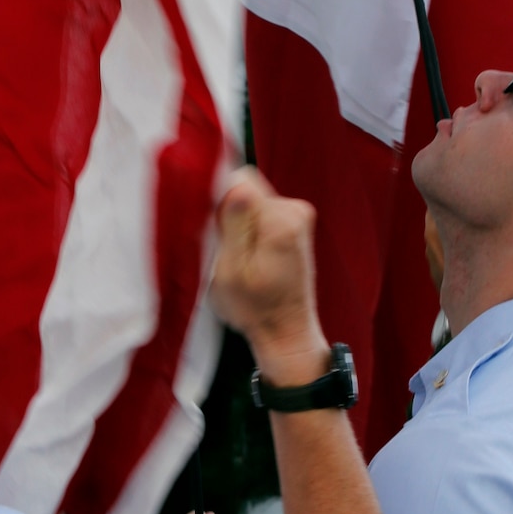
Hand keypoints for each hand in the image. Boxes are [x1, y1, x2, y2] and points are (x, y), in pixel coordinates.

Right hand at [210, 168, 328, 382]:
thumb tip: (235, 184)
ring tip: (238, 259)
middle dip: (228, 215)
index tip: (214, 231)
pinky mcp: (294, 223)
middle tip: (226, 252)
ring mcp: (298, 216)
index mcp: (280, 221)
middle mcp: (295, 211)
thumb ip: (233, 225)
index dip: (218, 202)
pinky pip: (259, 212)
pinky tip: (249, 258)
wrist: (286, 332)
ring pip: (250, 201)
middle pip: (245, 190)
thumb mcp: (231, 272)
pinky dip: (248, 230)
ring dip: (237, 225)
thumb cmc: (255, 310)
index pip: (239, 181)